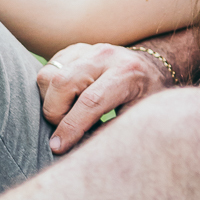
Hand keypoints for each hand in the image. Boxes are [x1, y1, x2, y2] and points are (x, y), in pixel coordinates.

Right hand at [36, 42, 176, 153]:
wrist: (151, 67)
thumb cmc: (145, 98)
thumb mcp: (138, 116)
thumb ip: (112, 131)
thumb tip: (80, 151)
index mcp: (127, 72)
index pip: (91, 101)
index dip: (71, 128)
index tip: (58, 147)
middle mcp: (106, 55)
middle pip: (63, 83)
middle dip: (55, 113)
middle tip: (64, 130)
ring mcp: (88, 49)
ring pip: (49, 75)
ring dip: (49, 101)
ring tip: (67, 114)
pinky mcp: (74, 49)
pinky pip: (48, 70)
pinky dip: (49, 90)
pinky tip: (66, 101)